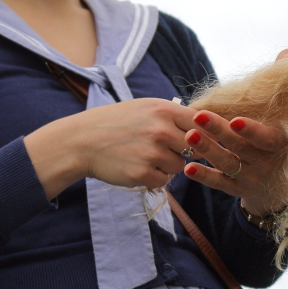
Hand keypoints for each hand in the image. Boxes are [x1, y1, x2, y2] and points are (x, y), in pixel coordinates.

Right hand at [25, 98, 193, 198]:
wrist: (82, 141)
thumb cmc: (116, 123)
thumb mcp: (145, 108)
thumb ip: (173, 116)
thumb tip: (205, 128)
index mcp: (163, 110)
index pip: (202, 123)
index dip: (205, 134)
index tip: (203, 140)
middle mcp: (160, 130)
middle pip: (193, 148)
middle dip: (182, 151)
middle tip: (163, 148)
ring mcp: (152, 153)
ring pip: (179, 166)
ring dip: (167, 165)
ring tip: (145, 156)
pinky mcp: (142, 174)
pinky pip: (164, 180)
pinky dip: (154, 177)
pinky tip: (137, 166)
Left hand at [180, 48, 287, 215]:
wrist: (278, 188)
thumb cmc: (275, 144)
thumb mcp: (282, 119)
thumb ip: (280, 89)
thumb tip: (287, 51)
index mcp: (279, 143)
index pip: (266, 138)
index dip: (251, 130)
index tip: (234, 119)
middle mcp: (267, 163)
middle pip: (240, 148)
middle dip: (219, 132)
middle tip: (198, 117)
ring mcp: (251, 179)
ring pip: (227, 164)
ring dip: (207, 151)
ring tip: (188, 136)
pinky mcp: (236, 190)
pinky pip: (219, 184)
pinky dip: (204, 176)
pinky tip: (187, 167)